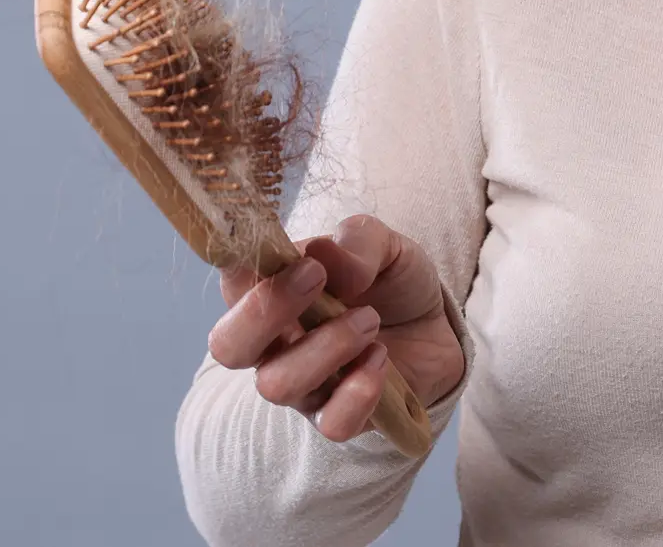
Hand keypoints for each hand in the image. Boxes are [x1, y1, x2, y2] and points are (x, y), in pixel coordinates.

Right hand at [207, 213, 468, 441]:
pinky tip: (380, 359)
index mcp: (268, 291)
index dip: (244, 268)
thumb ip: (355, 240)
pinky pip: (331, 423)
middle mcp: (272, 342)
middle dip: (265, 311)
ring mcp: (301, 385)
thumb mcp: (383, 244)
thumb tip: (324, 258)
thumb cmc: (391, 281)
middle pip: (228, 346)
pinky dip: (358, 391)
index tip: (295, 253)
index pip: (229, 283)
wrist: (435, 326)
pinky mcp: (337, 416)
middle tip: (317, 278)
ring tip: (370, 318)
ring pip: (277, 384)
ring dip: (328, 345)